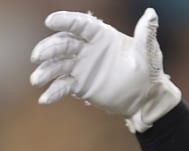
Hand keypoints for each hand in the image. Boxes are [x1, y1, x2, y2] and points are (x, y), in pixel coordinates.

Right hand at [29, 8, 181, 131]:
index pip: (80, 25)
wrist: (146, 98)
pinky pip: (63, 86)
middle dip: (49, 48)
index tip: (50, 21)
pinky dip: (53, 91)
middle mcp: (87, 48)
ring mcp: (81, 66)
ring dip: (46, 70)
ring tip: (36, 80)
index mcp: (101, 35)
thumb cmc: (148, 71)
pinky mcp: (79, 85)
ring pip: (58, 65)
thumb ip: (145, 34)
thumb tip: (151, 13)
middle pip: (63, 44)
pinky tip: (45, 99)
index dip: (65, 21)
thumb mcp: (148, 53)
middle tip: (39, 56)